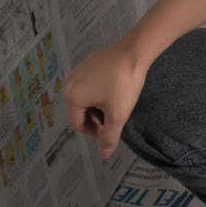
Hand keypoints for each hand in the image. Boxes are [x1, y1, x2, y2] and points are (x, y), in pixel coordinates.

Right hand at [63, 37, 148, 161]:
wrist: (135, 51)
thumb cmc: (125, 82)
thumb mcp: (118, 115)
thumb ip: (109, 137)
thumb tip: (103, 155)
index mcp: (72, 96)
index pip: (77, 124)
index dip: (94, 132)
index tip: (111, 129)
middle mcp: (69, 82)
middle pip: (79, 111)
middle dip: (96, 117)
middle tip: (115, 115)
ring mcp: (78, 70)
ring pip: (85, 97)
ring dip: (98, 105)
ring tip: (117, 101)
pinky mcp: (88, 62)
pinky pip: (90, 84)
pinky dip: (100, 90)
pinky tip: (116, 88)